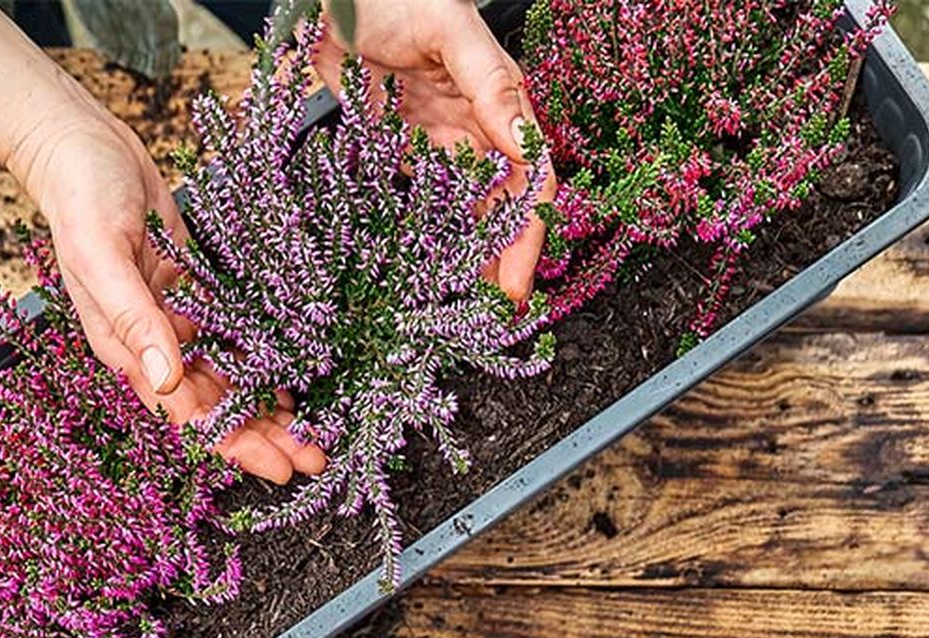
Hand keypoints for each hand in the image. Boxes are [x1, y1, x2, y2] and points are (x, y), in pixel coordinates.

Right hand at [6, 97, 325, 483]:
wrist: (83, 146)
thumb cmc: (81, 198)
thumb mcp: (101, 256)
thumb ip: (133, 319)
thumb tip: (166, 381)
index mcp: (126, 347)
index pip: (186, 413)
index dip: (233, 443)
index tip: (277, 467)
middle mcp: (155, 343)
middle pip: (216, 406)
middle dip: (263, 436)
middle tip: (314, 458)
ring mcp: (177, 318)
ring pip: (230, 378)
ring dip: (269, 408)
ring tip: (313, 432)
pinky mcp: (196, 290)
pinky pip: (234, 336)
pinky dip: (263, 361)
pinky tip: (293, 380)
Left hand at [315, 0, 557, 302]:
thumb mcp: (453, 33)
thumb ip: (490, 86)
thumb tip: (523, 142)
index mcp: (502, 105)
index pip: (530, 181)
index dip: (528, 235)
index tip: (517, 283)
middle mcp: (477, 130)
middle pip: (501, 207)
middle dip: (504, 260)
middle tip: (495, 314)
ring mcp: (437, 142)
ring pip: (464, 211)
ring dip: (470, 255)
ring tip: (466, 305)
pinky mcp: (398, 147)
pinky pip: (419, 200)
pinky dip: (425, 234)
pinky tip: (423, 267)